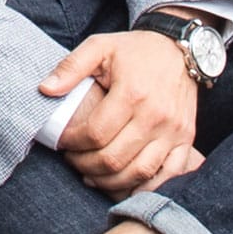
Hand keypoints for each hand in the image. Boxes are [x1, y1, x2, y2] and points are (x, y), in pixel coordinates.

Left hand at [42, 31, 199, 196]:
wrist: (180, 50)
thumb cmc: (136, 51)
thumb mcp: (100, 46)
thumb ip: (71, 67)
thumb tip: (45, 90)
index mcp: (132, 94)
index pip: (94, 134)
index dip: (72, 143)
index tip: (61, 141)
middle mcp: (155, 116)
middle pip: (113, 159)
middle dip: (85, 165)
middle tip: (72, 159)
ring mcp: (174, 131)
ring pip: (138, 173)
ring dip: (109, 181)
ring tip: (91, 174)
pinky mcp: (187, 139)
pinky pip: (168, 175)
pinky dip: (145, 187)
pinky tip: (124, 184)